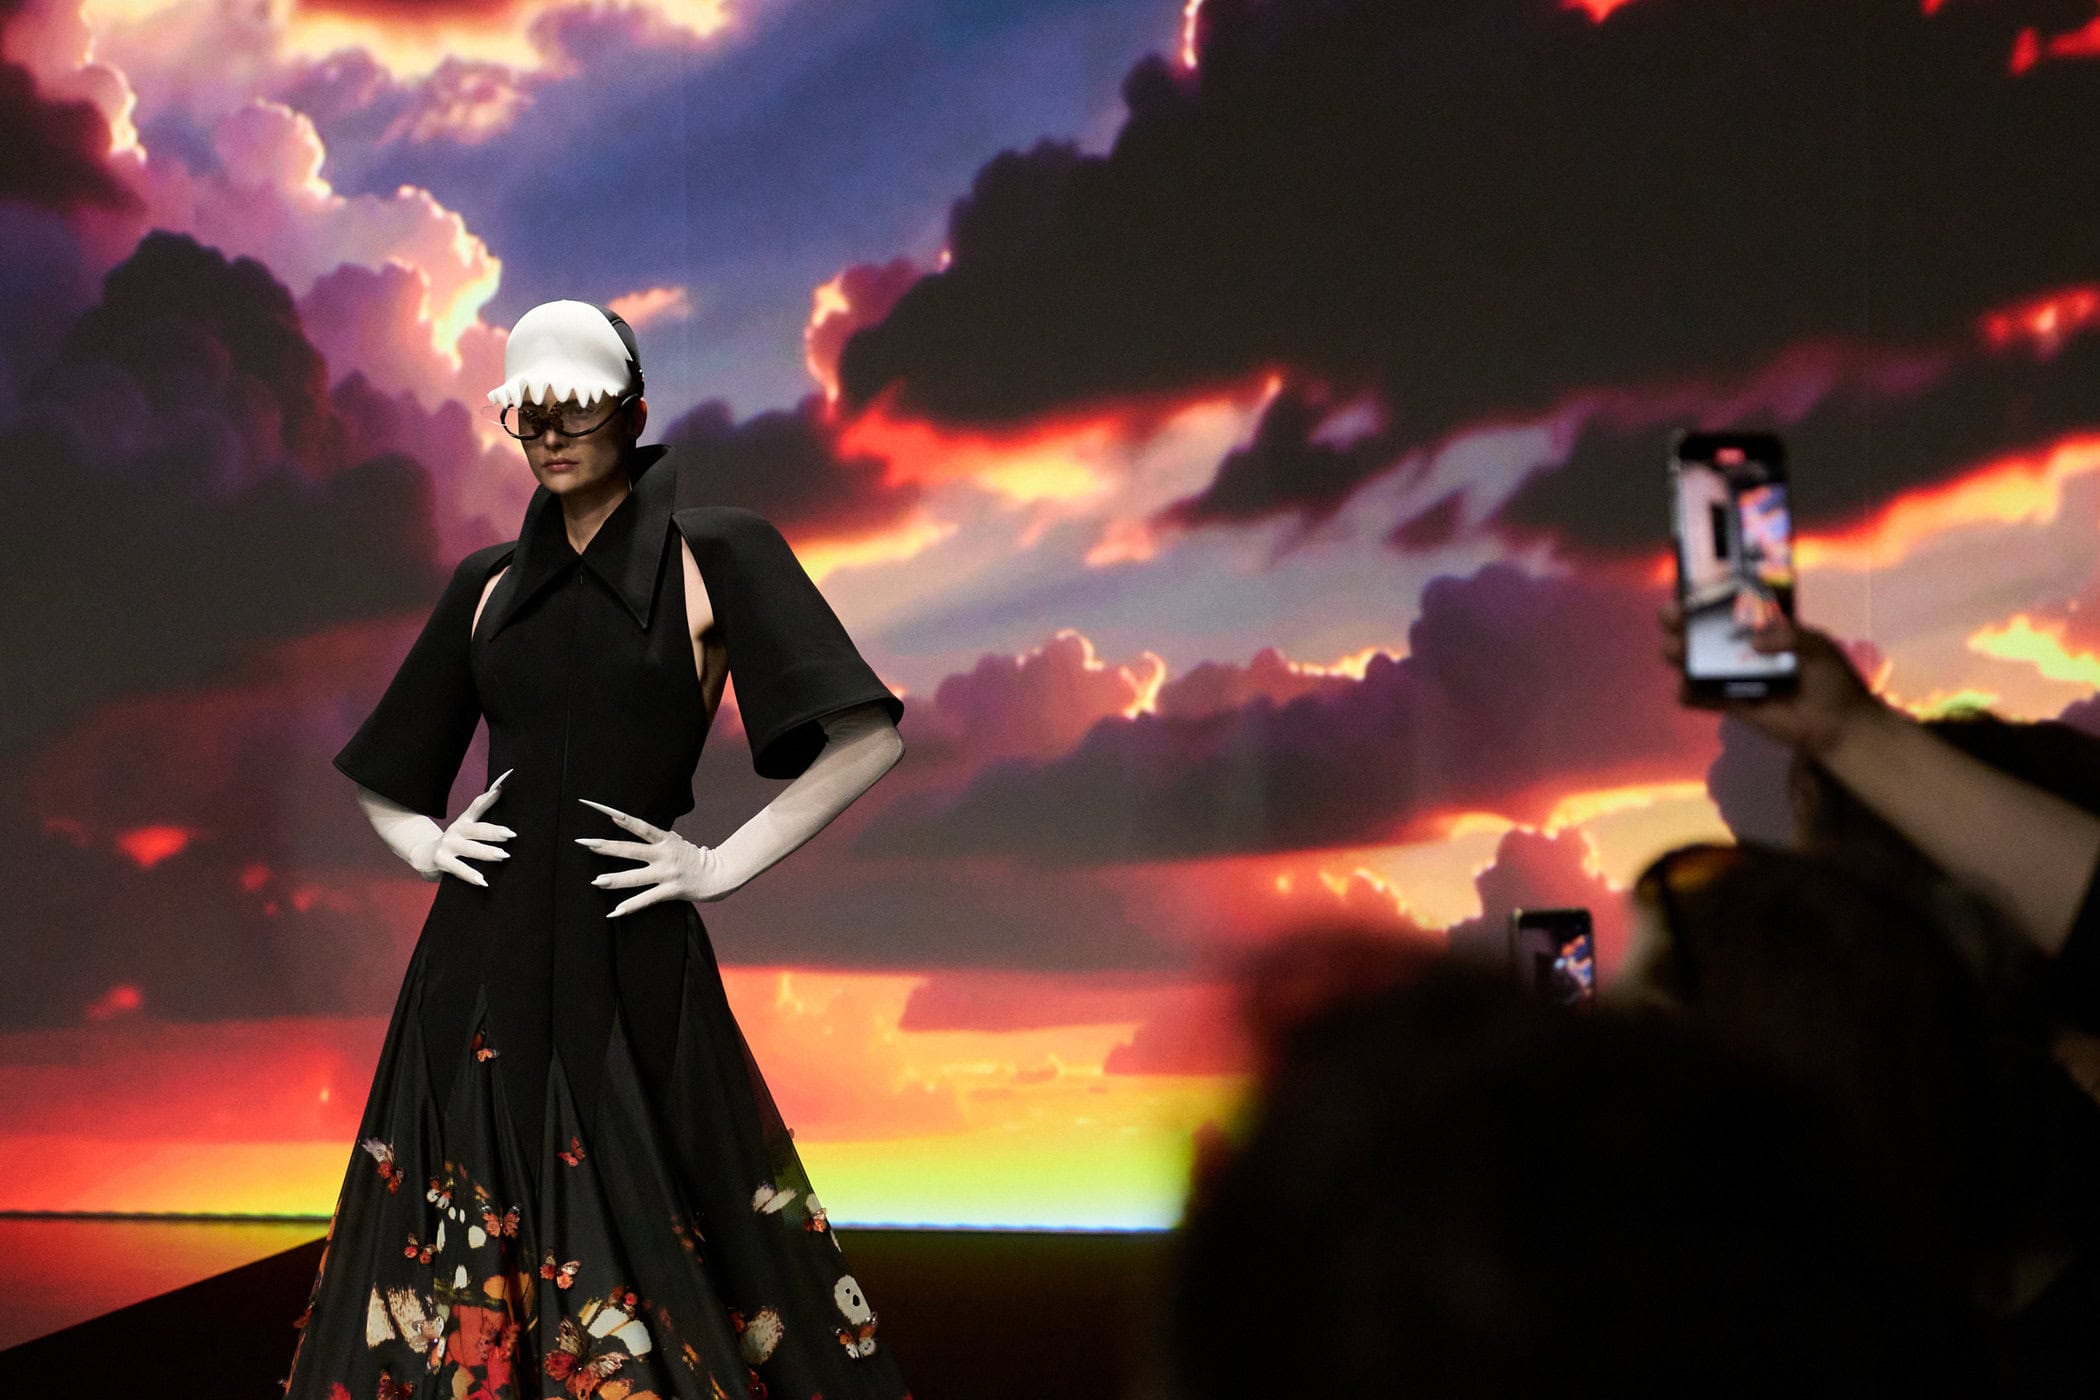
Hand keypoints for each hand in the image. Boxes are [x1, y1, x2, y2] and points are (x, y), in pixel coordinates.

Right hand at [413, 770, 515, 885]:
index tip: (502, 789)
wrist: (422, 854)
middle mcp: (456, 830)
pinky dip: (470, 875)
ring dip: (485, 852)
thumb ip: (481, 809)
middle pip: (477, 829)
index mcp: (464, 821)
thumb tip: (499, 790)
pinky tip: (482, 881)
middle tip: (511, 835)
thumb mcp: (465, 825)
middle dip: (494, 831)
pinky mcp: (441, 860)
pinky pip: (458, 868)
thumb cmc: (452, 840)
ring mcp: (447, 845)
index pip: (477, 806)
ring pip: (469, 849)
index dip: (489, 797)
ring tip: (502, 856)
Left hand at [575, 799, 733, 915]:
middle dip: (606, 846)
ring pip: (636, 876)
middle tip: (584, 842)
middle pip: (630, 849)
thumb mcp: (673, 841)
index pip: (637, 824)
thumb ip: (652, 837)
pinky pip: (647, 900)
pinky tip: (614, 912)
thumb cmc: (691, 857)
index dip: (618, 815)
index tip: (597, 808)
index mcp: (664, 839)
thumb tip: (626, 824)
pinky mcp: (671, 891)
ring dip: (615, 879)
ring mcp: (667, 873)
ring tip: (596, 881)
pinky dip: (630, 906)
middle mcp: (664, 854)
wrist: (718, 875)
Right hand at [1658, 602, 1882, 755]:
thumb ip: (1790, 637)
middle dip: (1683, 623)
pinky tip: (1685, 689)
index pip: (1729, 608)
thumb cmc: (1832, 679)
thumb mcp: (1818, 646)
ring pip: (1698, 663)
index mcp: (1763, 629)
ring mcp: (1735, 678)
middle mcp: (1743, 651)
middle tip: (1671, 617)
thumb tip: (1754, 644)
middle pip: (1704, 634)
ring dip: (1680, 655)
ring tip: (1672, 651)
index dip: (1706, 599)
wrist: (1838, 724)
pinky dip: (1690, 694)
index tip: (1690, 591)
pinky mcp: (1733, 704)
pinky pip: (1704, 699)